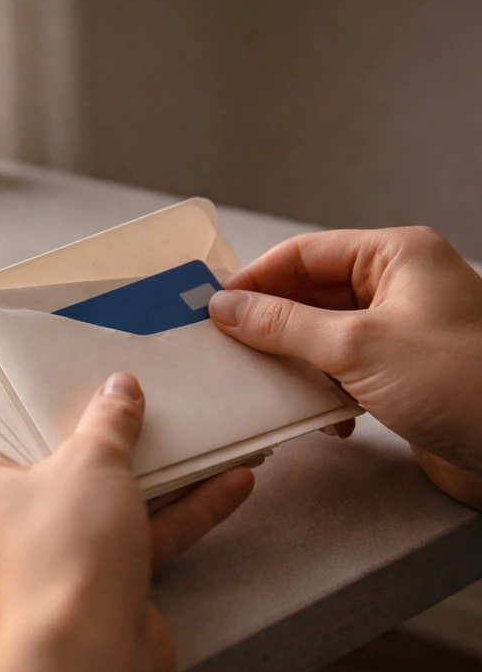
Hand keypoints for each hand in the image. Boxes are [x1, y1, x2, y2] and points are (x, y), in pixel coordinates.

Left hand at [0, 373, 253, 671]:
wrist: (88, 658)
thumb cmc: (60, 555)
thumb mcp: (88, 465)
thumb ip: (107, 422)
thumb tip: (118, 389)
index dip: (3, 394)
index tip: (34, 368)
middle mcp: (3, 519)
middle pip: (46, 457)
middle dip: (88, 425)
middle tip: (116, 384)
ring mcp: (52, 552)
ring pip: (101, 498)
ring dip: (152, 468)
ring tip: (191, 427)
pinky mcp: (96, 581)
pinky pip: (137, 534)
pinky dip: (180, 511)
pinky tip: (230, 484)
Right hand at [208, 226, 481, 508]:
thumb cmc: (461, 382)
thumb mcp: (356, 346)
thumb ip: (283, 325)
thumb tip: (227, 307)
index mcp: (397, 256)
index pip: (304, 254)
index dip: (255, 279)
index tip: (215, 307)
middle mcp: (400, 286)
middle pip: (311, 294)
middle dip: (272, 325)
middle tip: (229, 348)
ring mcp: (403, 331)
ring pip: (323, 335)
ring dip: (297, 364)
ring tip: (270, 385)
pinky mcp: (403, 373)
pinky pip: (344, 370)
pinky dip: (325, 391)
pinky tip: (324, 418)